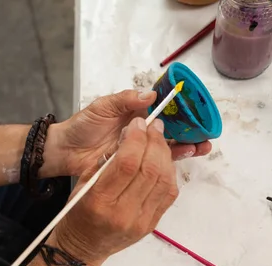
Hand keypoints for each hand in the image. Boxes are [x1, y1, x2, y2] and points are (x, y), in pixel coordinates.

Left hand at [46, 90, 211, 176]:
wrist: (65, 151)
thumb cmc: (82, 126)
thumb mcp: (102, 107)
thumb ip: (125, 100)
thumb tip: (150, 94)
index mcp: (137, 114)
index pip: (165, 110)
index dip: (182, 111)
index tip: (198, 112)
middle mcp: (141, 131)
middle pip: (172, 130)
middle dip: (191, 131)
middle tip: (206, 134)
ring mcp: (138, 150)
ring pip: (167, 148)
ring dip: (185, 147)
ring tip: (200, 147)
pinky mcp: (133, 166)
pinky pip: (153, 165)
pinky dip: (168, 163)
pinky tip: (181, 160)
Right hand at [50, 117, 177, 265]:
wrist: (82, 248)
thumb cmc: (77, 215)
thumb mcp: (81, 185)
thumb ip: (104, 163)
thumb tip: (128, 137)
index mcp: (100, 201)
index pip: (127, 163)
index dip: (136, 138)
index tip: (138, 124)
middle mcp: (123, 213)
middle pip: (150, 169)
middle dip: (154, 142)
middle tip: (154, 127)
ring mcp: (141, 221)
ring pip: (164, 180)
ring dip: (165, 155)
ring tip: (159, 141)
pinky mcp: (152, 225)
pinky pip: (169, 194)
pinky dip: (169, 172)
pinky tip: (163, 161)